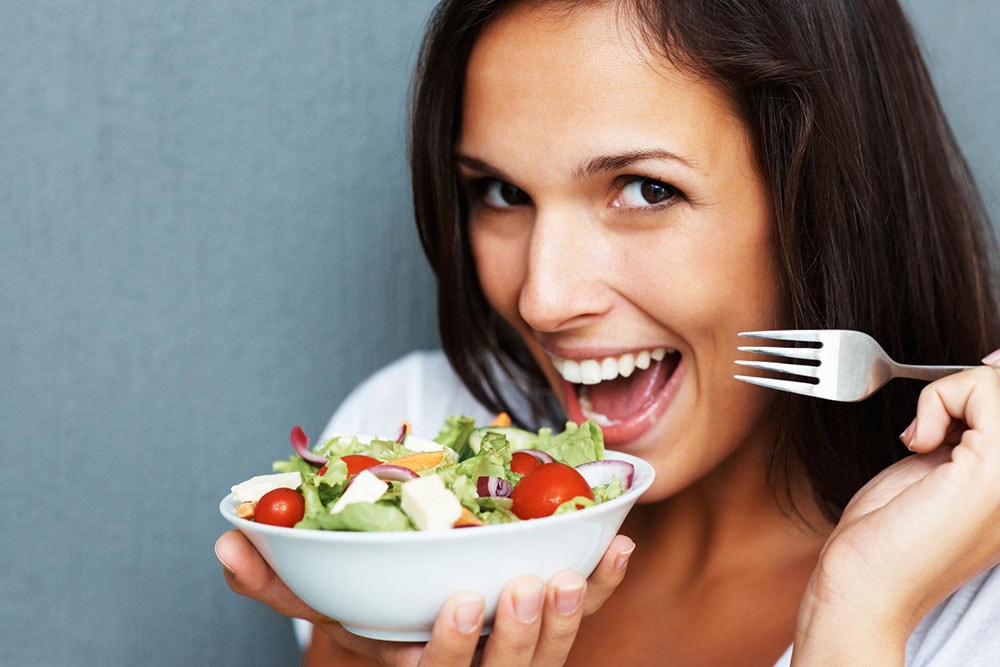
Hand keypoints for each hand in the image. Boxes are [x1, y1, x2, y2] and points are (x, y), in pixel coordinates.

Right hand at [215, 529, 634, 665]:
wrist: (414, 621)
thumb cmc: (366, 612)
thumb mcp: (320, 600)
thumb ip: (275, 577)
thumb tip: (225, 540)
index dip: (453, 648)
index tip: (460, 601)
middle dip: (518, 638)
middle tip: (524, 586)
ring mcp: (513, 656)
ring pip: (548, 656)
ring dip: (565, 617)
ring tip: (568, 573)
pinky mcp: (546, 632)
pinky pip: (581, 618)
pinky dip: (600, 585)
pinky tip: (617, 547)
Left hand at [793, 362, 999, 663]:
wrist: (867, 580)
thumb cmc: (895, 530)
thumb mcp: (945, 463)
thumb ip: (976, 424)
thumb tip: (995, 361)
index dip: (984, 390)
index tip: (951, 414)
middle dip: (970, 390)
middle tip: (934, 433)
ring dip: (948, 395)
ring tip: (925, 441)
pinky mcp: (997, 469)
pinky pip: (983, 385)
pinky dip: (939, 397)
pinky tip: (920, 443)